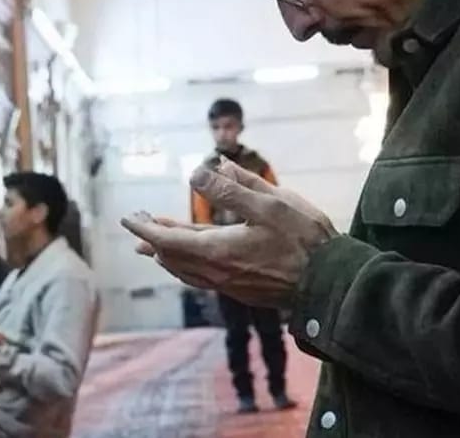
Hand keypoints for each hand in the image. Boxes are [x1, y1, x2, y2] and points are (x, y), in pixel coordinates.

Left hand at [122, 158, 337, 308]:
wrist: (330, 282)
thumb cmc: (303, 240)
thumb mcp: (269, 203)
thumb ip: (232, 187)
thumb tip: (200, 171)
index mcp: (218, 250)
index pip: (168, 240)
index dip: (146, 229)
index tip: (129, 219)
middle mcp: (217, 272)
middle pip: (173, 257)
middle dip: (153, 240)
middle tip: (139, 225)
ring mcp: (230, 284)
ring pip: (187, 269)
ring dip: (169, 254)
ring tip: (155, 245)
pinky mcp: (243, 289)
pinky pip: (202, 275)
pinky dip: (188, 263)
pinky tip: (193, 257)